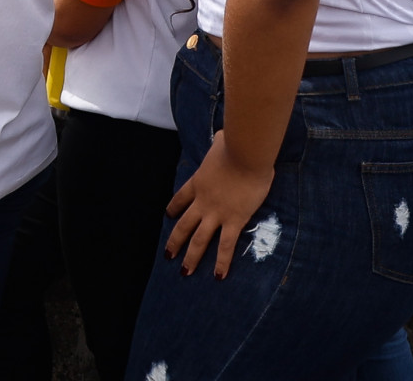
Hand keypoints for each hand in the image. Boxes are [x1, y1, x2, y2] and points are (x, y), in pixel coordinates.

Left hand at [162, 130, 276, 277]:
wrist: (245, 154)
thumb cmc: (235, 145)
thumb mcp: (222, 142)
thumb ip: (220, 142)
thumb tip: (224, 136)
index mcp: (197, 181)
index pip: (180, 198)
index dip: (173, 208)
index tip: (167, 215)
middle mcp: (202, 201)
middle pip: (184, 224)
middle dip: (175, 241)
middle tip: (167, 255)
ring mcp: (216, 213)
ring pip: (199, 239)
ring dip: (191, 257)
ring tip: (184, 272)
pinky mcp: (233, 220)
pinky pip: (226, 245)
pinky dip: (222, 262)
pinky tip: (218, 276)